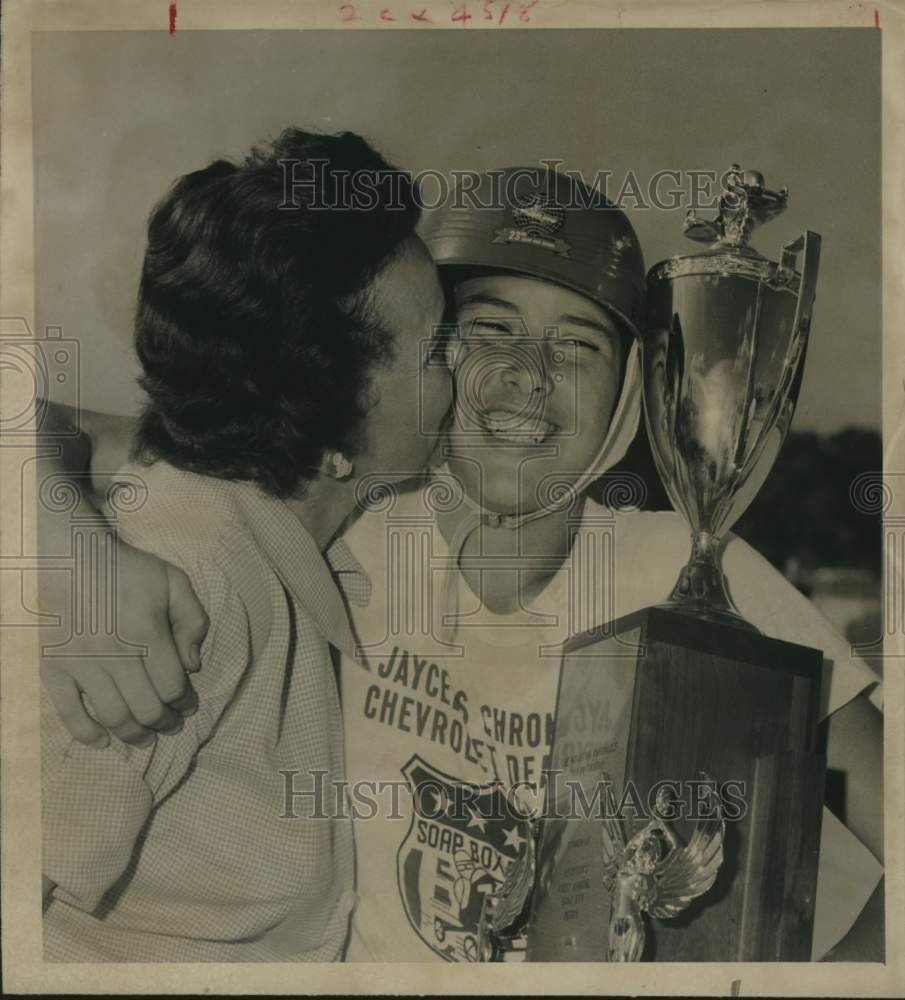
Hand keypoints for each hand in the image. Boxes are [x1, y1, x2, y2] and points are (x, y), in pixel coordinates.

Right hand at [40, 535, 208, 747]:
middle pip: (147, 708)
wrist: (70, 558)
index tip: (189, 705)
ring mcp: (81, 664)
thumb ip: (193, 620)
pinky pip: (69, 713)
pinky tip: (103, 741)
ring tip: (147, 737)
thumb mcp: (173, 582)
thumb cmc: (127, 570)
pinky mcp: (54, 669)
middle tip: (172, 725)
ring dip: (135, 734)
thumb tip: (194, 665)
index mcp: (146, 632)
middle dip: (165, 723)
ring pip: (113, 716)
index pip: (172, 686)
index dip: (185, 702)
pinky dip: (87, 734)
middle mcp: (114, 654)